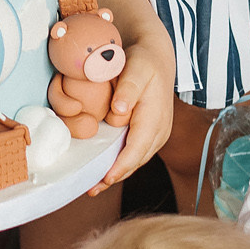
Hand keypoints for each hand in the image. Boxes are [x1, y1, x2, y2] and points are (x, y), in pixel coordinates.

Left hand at [91, 21, 173, 193]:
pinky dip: (121, 164)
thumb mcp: (137, 68)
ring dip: (117, 174)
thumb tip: (118, 111)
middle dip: (115, 177)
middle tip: (90, 189)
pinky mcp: (151, 135)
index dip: (121, 165)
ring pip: (136, 161)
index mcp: (155, 118)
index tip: (105, 178)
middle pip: (136, 161)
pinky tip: (105, 170)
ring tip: (94, 186)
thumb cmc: (144, 62)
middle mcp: (159, 131)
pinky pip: (135, 154)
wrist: (157, 58)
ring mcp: (157, 135)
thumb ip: (128, 89)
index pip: (137, 148)